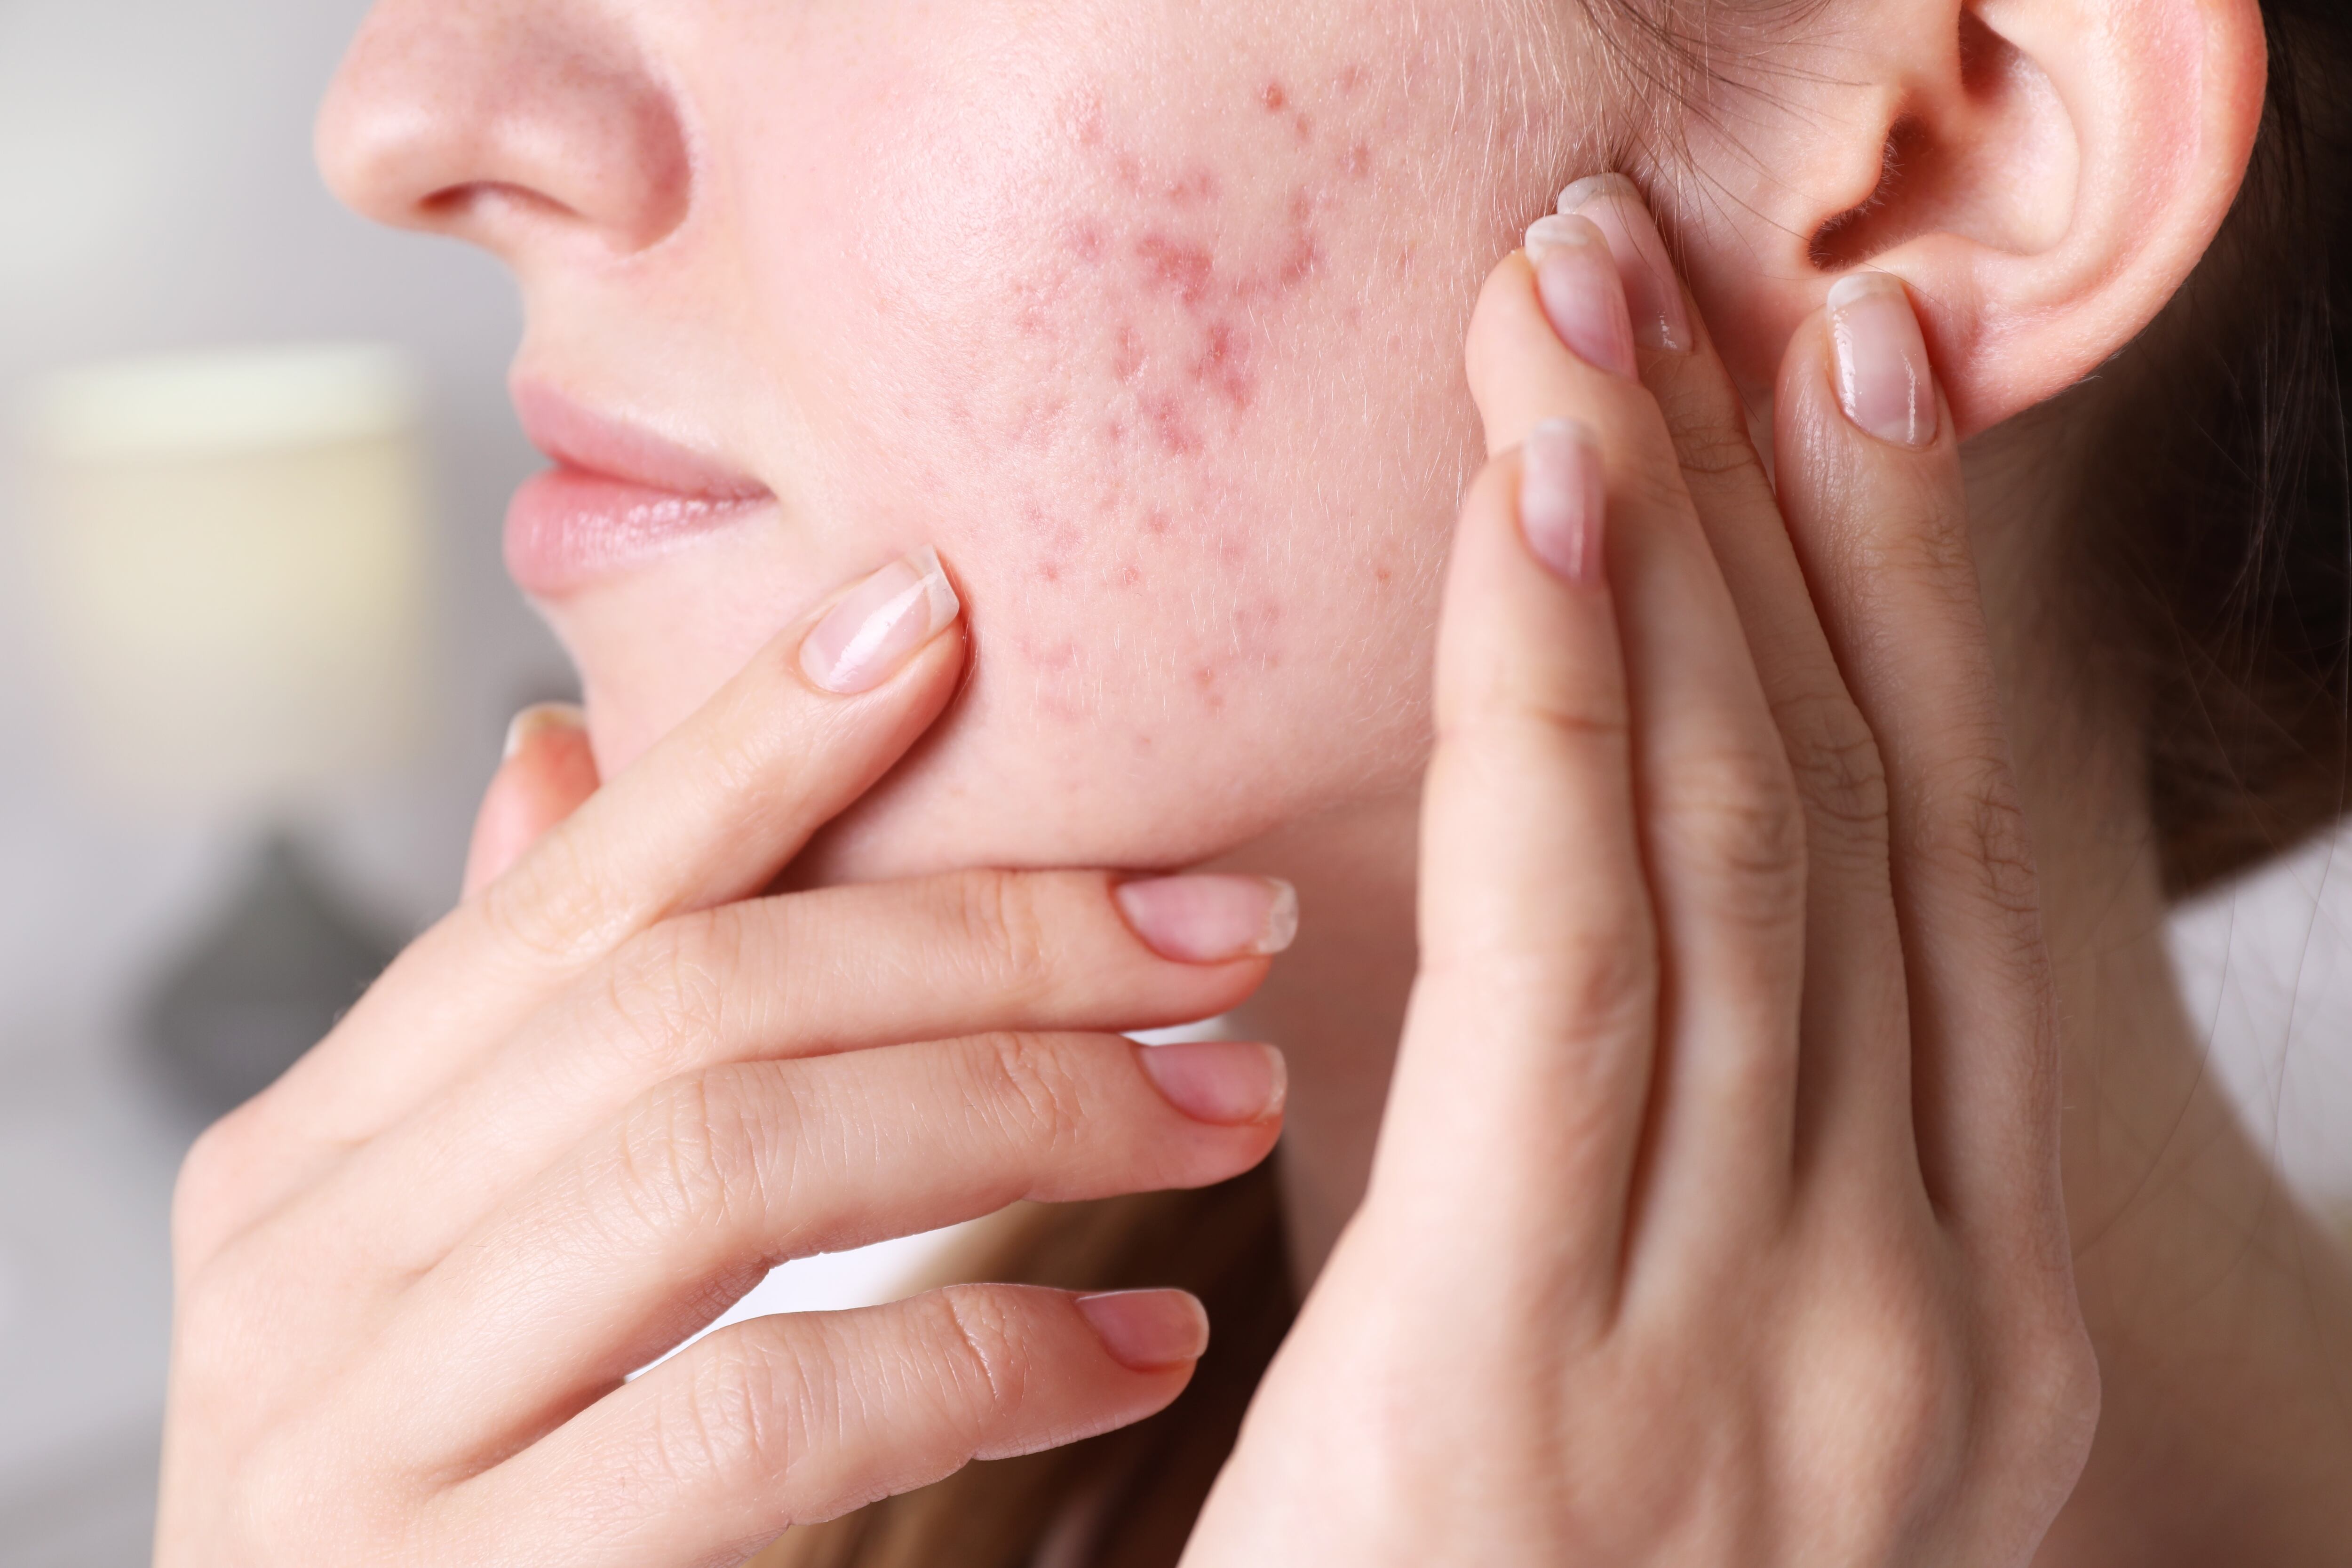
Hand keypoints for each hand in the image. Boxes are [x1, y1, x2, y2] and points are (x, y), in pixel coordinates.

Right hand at [157, 553, 1292, 1566]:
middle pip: (687, 1005)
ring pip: (723, 1162)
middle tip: (1222, 926)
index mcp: (315, 1157)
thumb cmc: (471, 1516)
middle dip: (985, 938)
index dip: (754, 744)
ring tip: (1227, 1097)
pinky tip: (1141, 1347)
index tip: (943, 619)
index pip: (575, 896)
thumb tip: (547, 757)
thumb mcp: (466, 1258)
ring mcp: (355, 1431)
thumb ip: (520, 1041)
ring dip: (1020, 1106)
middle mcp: (304, 1262)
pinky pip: (759, 1413)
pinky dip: (981, 1356)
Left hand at [1183, 183, 2098, 1563]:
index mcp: (1964, 1322)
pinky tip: (1539, 515)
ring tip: (1584, 324)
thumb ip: (1677, 1153)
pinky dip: (1564, 717)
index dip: (1885, 597)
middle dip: (1766, 517)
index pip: (1912, 869)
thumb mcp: (1667, 1363)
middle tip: (1680, 273)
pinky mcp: (1547, 1375)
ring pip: (1728, 854)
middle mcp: (1913, 1321)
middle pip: (1836, 820)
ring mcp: (1761, 1355)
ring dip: (1661, 555)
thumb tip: (1610, 892)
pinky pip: (1566, 963)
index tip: (1833, 379)